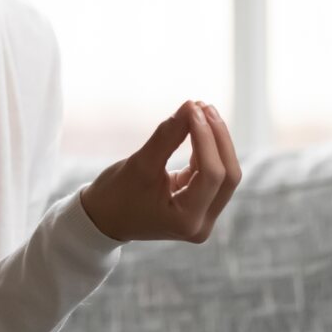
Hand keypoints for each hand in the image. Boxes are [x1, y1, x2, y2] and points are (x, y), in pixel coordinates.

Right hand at [79, 100, 241, 243]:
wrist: (102, 219)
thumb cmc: (116, 196)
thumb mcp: (140, 164)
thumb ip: (168, 136)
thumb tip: (190, 106)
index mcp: (187, 221)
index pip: (211, 174)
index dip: (206, 137)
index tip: (193, 108)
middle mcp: (202, 224)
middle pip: (228, 176)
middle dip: (219, 138)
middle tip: (203, 106)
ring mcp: (204, 216)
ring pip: (225, 173)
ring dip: (216, 141)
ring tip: (200, 110)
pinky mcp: (201, 205)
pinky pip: (213, 173)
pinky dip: (207, 149)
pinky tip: (197, 126)